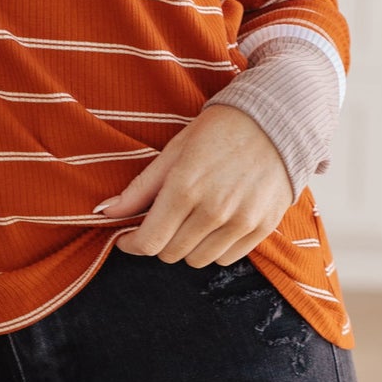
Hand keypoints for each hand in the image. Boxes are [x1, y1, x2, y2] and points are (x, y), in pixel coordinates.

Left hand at [93, 106, 291, 266]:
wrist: (278, 121)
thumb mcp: (174, 151)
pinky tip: (215, 225)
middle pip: (170, 254)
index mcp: (185, 188)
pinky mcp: (262, 227)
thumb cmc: (220, 130)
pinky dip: (214, 248)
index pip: (148, 241)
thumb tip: (103, 212)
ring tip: (192, 220)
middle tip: (164, 220)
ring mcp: (241, 221)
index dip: (131, 245)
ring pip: (197, 261)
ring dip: (187, 247)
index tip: (128, 238)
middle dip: (159, 242)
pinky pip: (226, 259)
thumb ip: (139, 188)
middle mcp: (213, 210)